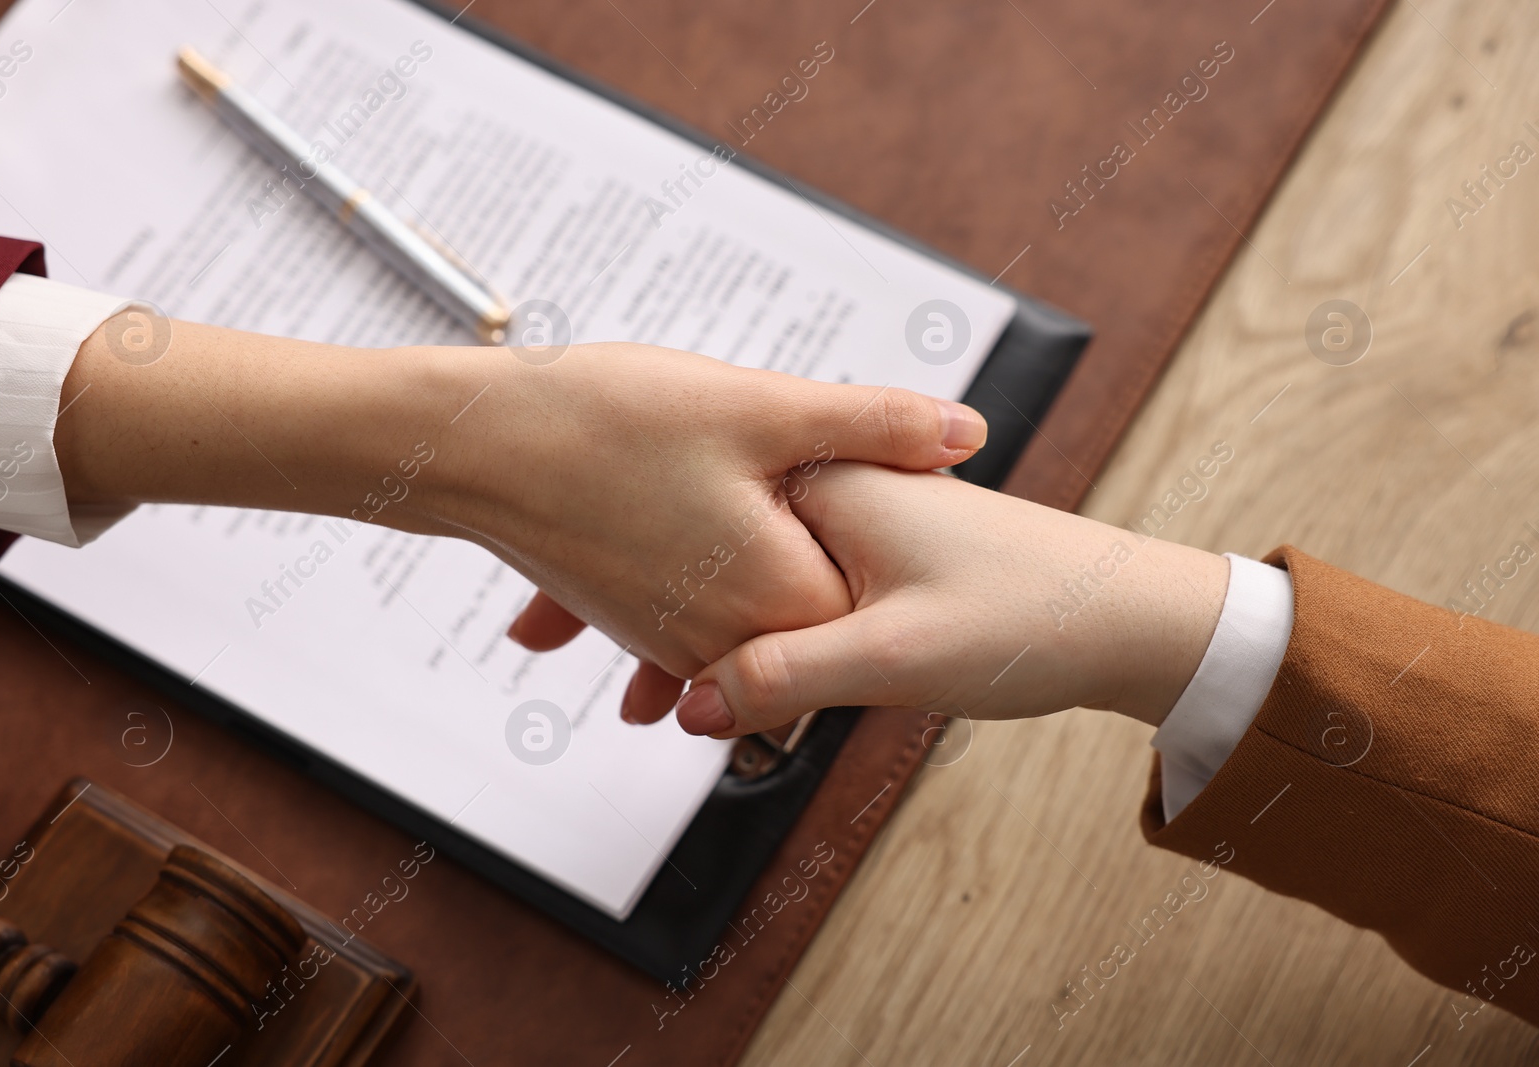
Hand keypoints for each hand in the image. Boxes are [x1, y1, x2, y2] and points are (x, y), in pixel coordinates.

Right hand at [57, 324, 987, 720]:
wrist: (470, 447)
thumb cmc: (606, 421)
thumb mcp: (758, 408)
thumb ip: (873, 426)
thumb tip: (969, 432)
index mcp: (780, 593)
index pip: (881, 606)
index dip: (904, 549)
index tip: (919, 509)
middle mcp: (729, 637)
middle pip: (821, 614)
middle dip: (835, 555)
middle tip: (832, 493)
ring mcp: (673, 638)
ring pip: (755, 612)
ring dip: (764, 566)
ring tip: (749, 490)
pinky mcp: (632, 621)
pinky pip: (693, 614)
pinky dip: (701, 575)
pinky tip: (690, 522)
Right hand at [663, 462, 1229, 736]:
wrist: (1131, 616)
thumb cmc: (1033, 613)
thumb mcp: (892, 655)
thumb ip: (784, 677)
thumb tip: (695, 710)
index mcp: (829, 488)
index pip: (707, 533)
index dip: (655, 605)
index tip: (623, 668)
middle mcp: (837, 495)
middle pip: (721, 565)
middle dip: (665, 628)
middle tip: (620, 693)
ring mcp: (857, 527)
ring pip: (752, 586)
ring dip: (709, 641)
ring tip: (667, 705)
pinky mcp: (879, 560)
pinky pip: (793, 598)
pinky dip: (760, 639)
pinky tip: (743, 687)